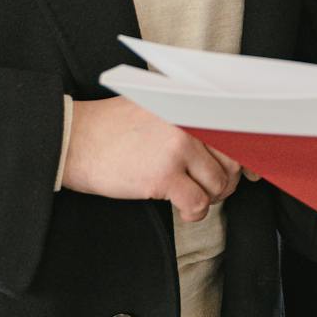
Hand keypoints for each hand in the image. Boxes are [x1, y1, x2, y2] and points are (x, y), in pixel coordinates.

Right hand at [62, 96, 240, 222]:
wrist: (74, 140)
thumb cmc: (112, 128)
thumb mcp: (155, 106)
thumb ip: (187, 116)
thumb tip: (225, 137)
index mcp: (189, 103)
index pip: (234, 129)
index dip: (241, 154)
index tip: (240, 170)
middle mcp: (188, 121)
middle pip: (231, 158)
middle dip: (224, 180)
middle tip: (210, 188)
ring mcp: (177, 148)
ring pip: (218, 183)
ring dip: (209, 197)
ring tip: (192, 198)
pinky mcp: (163, 176)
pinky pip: (198, 202)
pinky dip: (194, 213)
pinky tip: (182, 210)